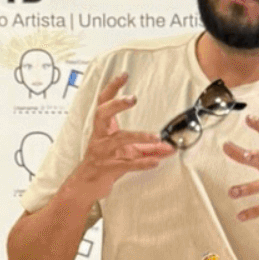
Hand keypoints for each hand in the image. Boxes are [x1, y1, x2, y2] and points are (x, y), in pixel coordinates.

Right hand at [70, 74, 174, 198]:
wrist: (87, 184)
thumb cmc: (106, 162)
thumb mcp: (128, 152)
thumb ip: (149, 147)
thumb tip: (171, 146)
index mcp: (103, 127)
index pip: (104, 102)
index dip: (112, 87)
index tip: (124, 75)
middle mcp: (100, 136)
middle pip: (102, 114)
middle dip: (116, 104)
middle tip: (132, 98)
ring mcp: (102, 152)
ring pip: (118, 139)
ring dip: (138, 136)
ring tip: (156, 137)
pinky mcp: (107, 168)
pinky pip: (126, 164)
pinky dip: (142, 163)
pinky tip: (155, 162)